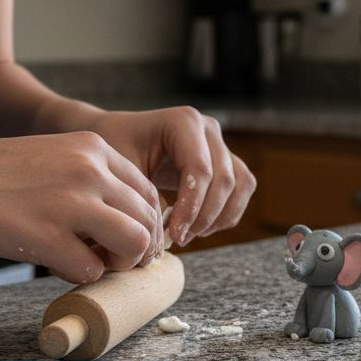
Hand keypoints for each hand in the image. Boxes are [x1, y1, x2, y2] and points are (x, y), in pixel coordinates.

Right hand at [0, 132, 162, 282]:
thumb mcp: (50, 157)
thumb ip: (88, 180)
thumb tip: (121, 225)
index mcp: (93, 147)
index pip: (147, 192)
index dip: (144, 223)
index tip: (126, 241)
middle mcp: (90, 170)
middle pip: (148, 221)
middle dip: (138, 249)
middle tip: (112, 261)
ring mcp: (71, 203)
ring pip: (134, 245)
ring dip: (118, 264)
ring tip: (90, 263)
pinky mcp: (47, 237)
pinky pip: (92, 271)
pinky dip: (79, 276)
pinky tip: (55, 264)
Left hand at [88, 107, 256, 245]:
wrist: (120, 137)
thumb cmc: (117, 150)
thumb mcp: (121, 169)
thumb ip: (143, 197)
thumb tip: (163, 235)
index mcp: (183, 121)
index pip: (200, 170)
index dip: (192, 207)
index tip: (174, 235)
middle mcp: (208, 128)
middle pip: (224, 179)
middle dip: (204, 216)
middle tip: (179, 239)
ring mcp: (220, 143)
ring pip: (240, 184)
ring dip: (220, 216)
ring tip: (190, 234)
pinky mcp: (226, 159)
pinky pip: (242, 188)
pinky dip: (227, 213)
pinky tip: (200, 227)